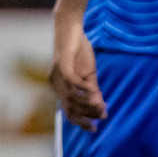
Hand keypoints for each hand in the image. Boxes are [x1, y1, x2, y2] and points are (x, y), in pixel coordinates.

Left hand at [51, 15, 107, 131]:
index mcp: (59, 87)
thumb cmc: (79, 51)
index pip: (68, 112)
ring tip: (101, 104)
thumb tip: (101, 109)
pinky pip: (71, 81)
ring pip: (71, 97)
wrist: (71, 27)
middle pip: (69, 108)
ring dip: (87, 104)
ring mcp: (57, 73)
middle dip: (87, 115)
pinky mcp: (62, 63)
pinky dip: (83, 89)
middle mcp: (55, 83)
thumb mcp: (88, 74)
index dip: (80, 123)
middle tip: (102, 114)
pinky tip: (93, 90)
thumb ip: (93, 91)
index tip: (94, 129)